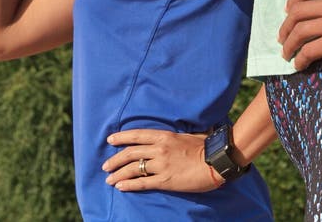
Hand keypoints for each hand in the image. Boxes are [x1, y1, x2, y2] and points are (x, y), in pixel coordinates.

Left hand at [102, 128, 222, 192]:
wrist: (216, 160)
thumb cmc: (204, 147)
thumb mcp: (186, 136)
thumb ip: (172, 138)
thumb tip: (167, 139)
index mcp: (164, 136)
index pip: (137, 135)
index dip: (122, 137)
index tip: (110, 140)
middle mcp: (160, 149)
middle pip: (131, 153)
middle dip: (115, 159)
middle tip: (105, 165)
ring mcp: (162, 165)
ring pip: (133, 168)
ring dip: (118, 173)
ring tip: (109, 179)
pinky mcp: (165, 180)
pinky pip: (142, 183)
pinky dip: (129, 184)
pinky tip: (121, 186)